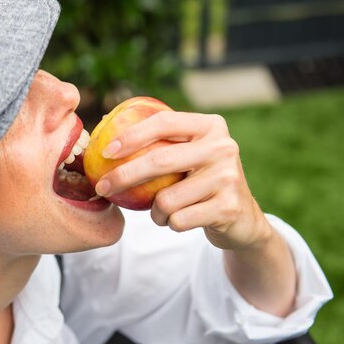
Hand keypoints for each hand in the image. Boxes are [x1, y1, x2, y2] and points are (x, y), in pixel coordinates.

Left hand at [95, 110, 271, 250]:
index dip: (131, 135)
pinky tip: (178, 220)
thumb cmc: (199, 180)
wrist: (242, 218)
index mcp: (210, 126)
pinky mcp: (228, 208)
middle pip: (159, 161)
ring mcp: (228, 177)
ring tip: (161, 211)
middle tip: (102, 187)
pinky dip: (170, 223)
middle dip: (123, 176)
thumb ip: (157, 138)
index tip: (105, 152)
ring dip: (154, 211)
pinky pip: (178, 219)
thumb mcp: (188, 152)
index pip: (163, 122)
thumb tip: (103, 120)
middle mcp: (223, 147)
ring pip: (166, 199)